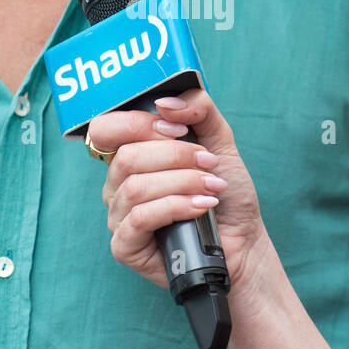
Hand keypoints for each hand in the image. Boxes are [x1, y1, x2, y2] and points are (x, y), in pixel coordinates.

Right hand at [87, 87, 271, 300]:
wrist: (243, 241)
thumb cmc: (225, 193)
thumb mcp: (219, 140)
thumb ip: (199, 109)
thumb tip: (164, 102)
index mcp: (130, 156)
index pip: (106, 129)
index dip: (139, 124)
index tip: (180, 130)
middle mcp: (117, 185)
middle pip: (126, 157)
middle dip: (176, 156)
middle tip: (209, 163)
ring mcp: (118, 217)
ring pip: (136, 187)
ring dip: (182, 182)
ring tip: (212, 188)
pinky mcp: (125, 246)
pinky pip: (140, 218)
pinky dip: (176, 207)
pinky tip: (201, 208)